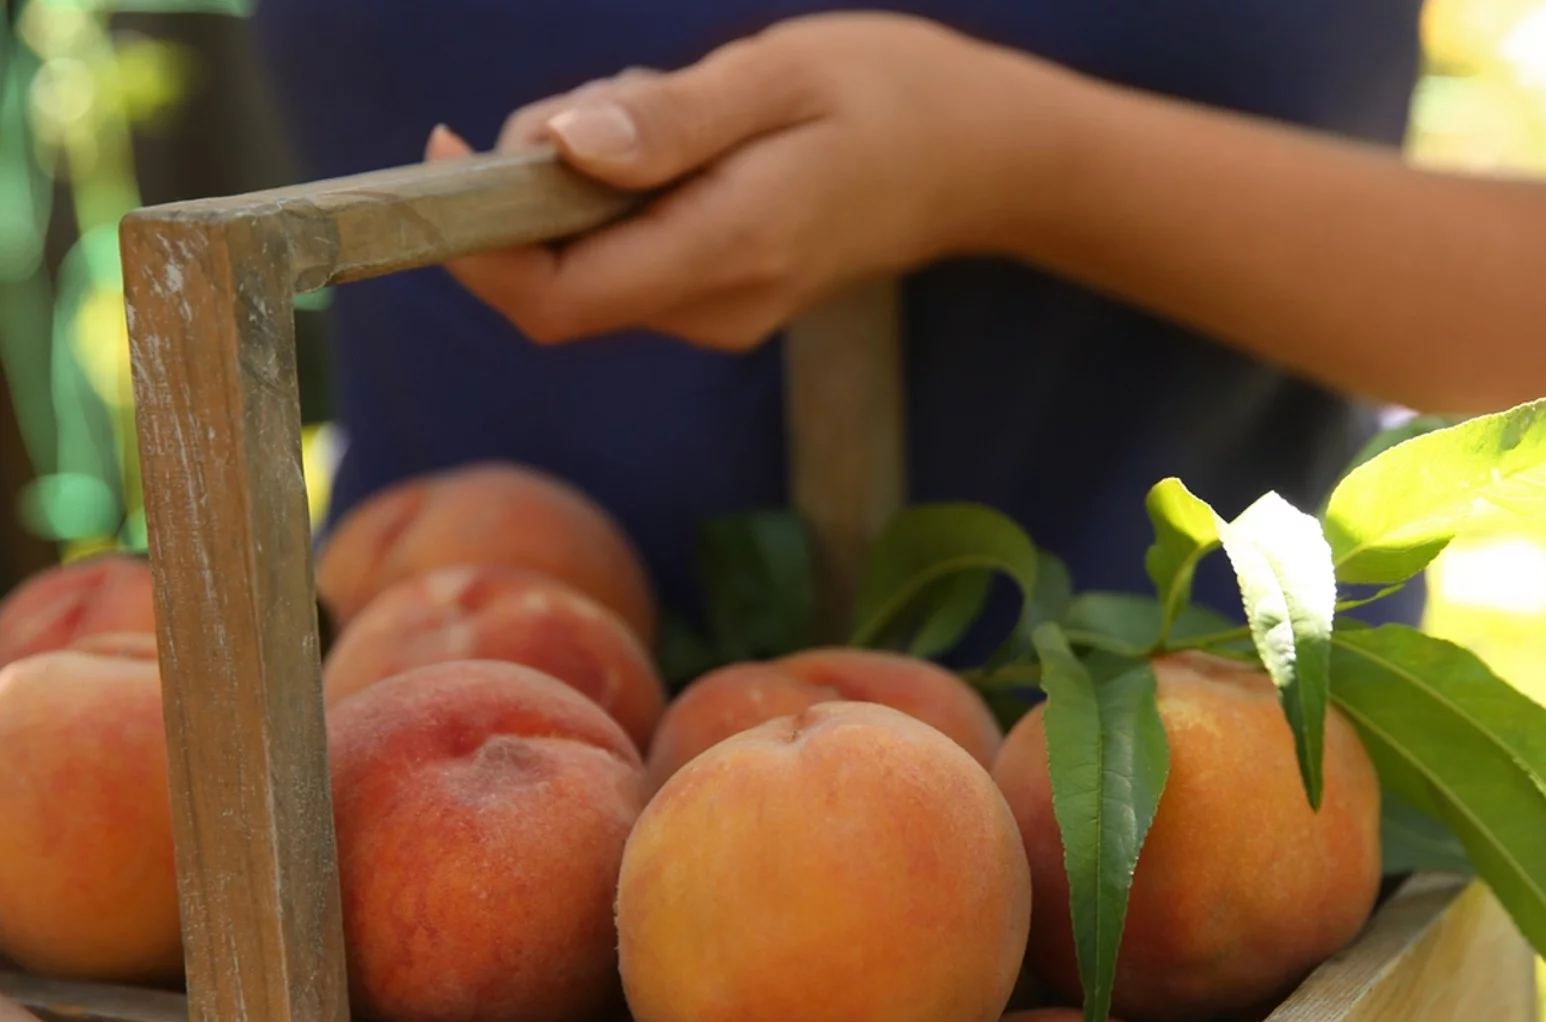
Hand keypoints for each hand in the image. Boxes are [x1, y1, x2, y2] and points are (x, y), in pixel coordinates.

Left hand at [428, 13, 1075, 350]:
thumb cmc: (893, 97)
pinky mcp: (723, 296)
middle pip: (555, 278)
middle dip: (539, 183)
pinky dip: (623, 192)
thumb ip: (670, 120)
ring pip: (588, 261)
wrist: (985, 157)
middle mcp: (716, 307)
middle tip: (619, 96)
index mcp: (728, 253)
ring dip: (586, 180)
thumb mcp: (780, 76)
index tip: (451, 148)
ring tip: (681, 106)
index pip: (552, 298)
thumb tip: (562, 146)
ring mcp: (720, 312)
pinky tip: (696, 137)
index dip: (474, 240)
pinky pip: (628, 252)